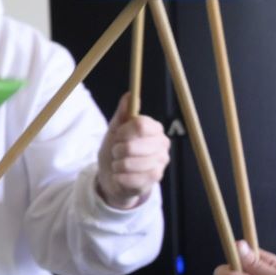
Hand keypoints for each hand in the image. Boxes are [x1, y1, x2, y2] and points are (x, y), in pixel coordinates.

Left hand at [96, 93, 169, 208]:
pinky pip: (133, 178)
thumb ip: (122, 113)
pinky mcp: (155, 180)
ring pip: (131, 163)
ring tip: (119, 164)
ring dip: (118, 165)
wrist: (112, 177)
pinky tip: (121, 176)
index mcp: (155, 129)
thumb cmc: (116, 151)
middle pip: (133, 146)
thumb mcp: (115, 130)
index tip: (118, 136)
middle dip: (118, 150)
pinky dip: (120, 177)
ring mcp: (161, 163)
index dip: (124, 132)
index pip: (141, 125)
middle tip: (117, 152)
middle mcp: (162, 145)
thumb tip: (129, 95)